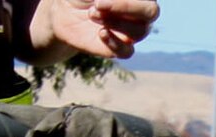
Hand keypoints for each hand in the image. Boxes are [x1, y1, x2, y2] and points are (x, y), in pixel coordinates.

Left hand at [23, 0, 159, 61]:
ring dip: (114, 22)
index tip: (99, 0)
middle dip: (127, 7)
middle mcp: (139, 13)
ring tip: (91, 14)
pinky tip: (101, 33)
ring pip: (139, 31)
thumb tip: (105, 1)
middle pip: (151, 11)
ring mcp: (132, 32)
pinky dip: (115, 43)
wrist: (64, 11)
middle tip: (98, 5)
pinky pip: (127, 51)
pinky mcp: (121, 49)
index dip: (127, 1)